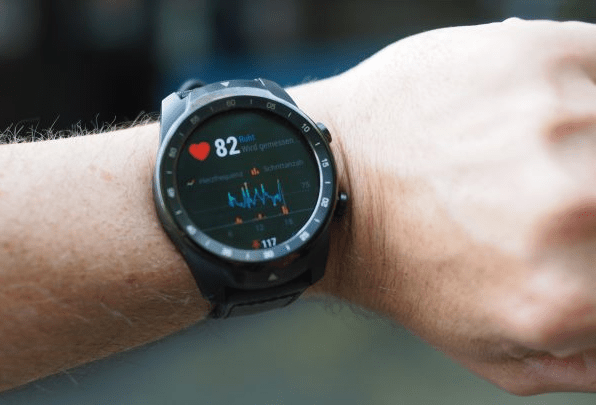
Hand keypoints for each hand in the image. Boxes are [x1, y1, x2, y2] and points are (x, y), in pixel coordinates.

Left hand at [325, 19, 595, 393]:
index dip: (594, 253)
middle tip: (538, 201)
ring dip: (582, 146)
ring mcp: (558, 124)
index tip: (573, 243)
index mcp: (569, 295)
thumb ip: (594, 362)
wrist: (336, 184)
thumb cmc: (410, 269)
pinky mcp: (537, 56)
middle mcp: (574, 207)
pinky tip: (530, 114)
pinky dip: (580, 87)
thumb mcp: (501, 355)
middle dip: (586, 204)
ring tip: (524, 158)